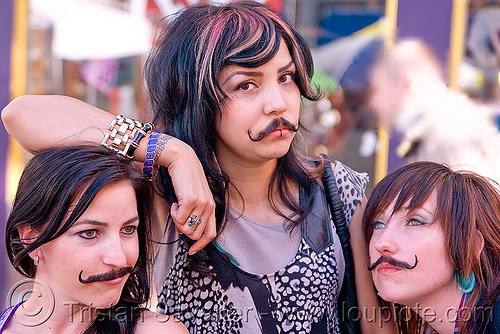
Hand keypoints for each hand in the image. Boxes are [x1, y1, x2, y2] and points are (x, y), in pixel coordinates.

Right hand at [164, 139, 216, 254]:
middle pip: (195, 234)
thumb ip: (194, 212)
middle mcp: (209, 207)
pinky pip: (178, 219)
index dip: (201, 245)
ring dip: (177, 221)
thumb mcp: (194, 197)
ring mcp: (201, 204)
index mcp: (211, 208)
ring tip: (177, 207)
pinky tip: (174, 202)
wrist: (181, 160)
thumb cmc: (186, 179)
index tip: (192, 251)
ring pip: (186, 229)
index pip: (211, 234)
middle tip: (178, 216)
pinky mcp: (191, 200)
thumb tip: (185, 231)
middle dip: (183, 229)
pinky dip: (173, 213)